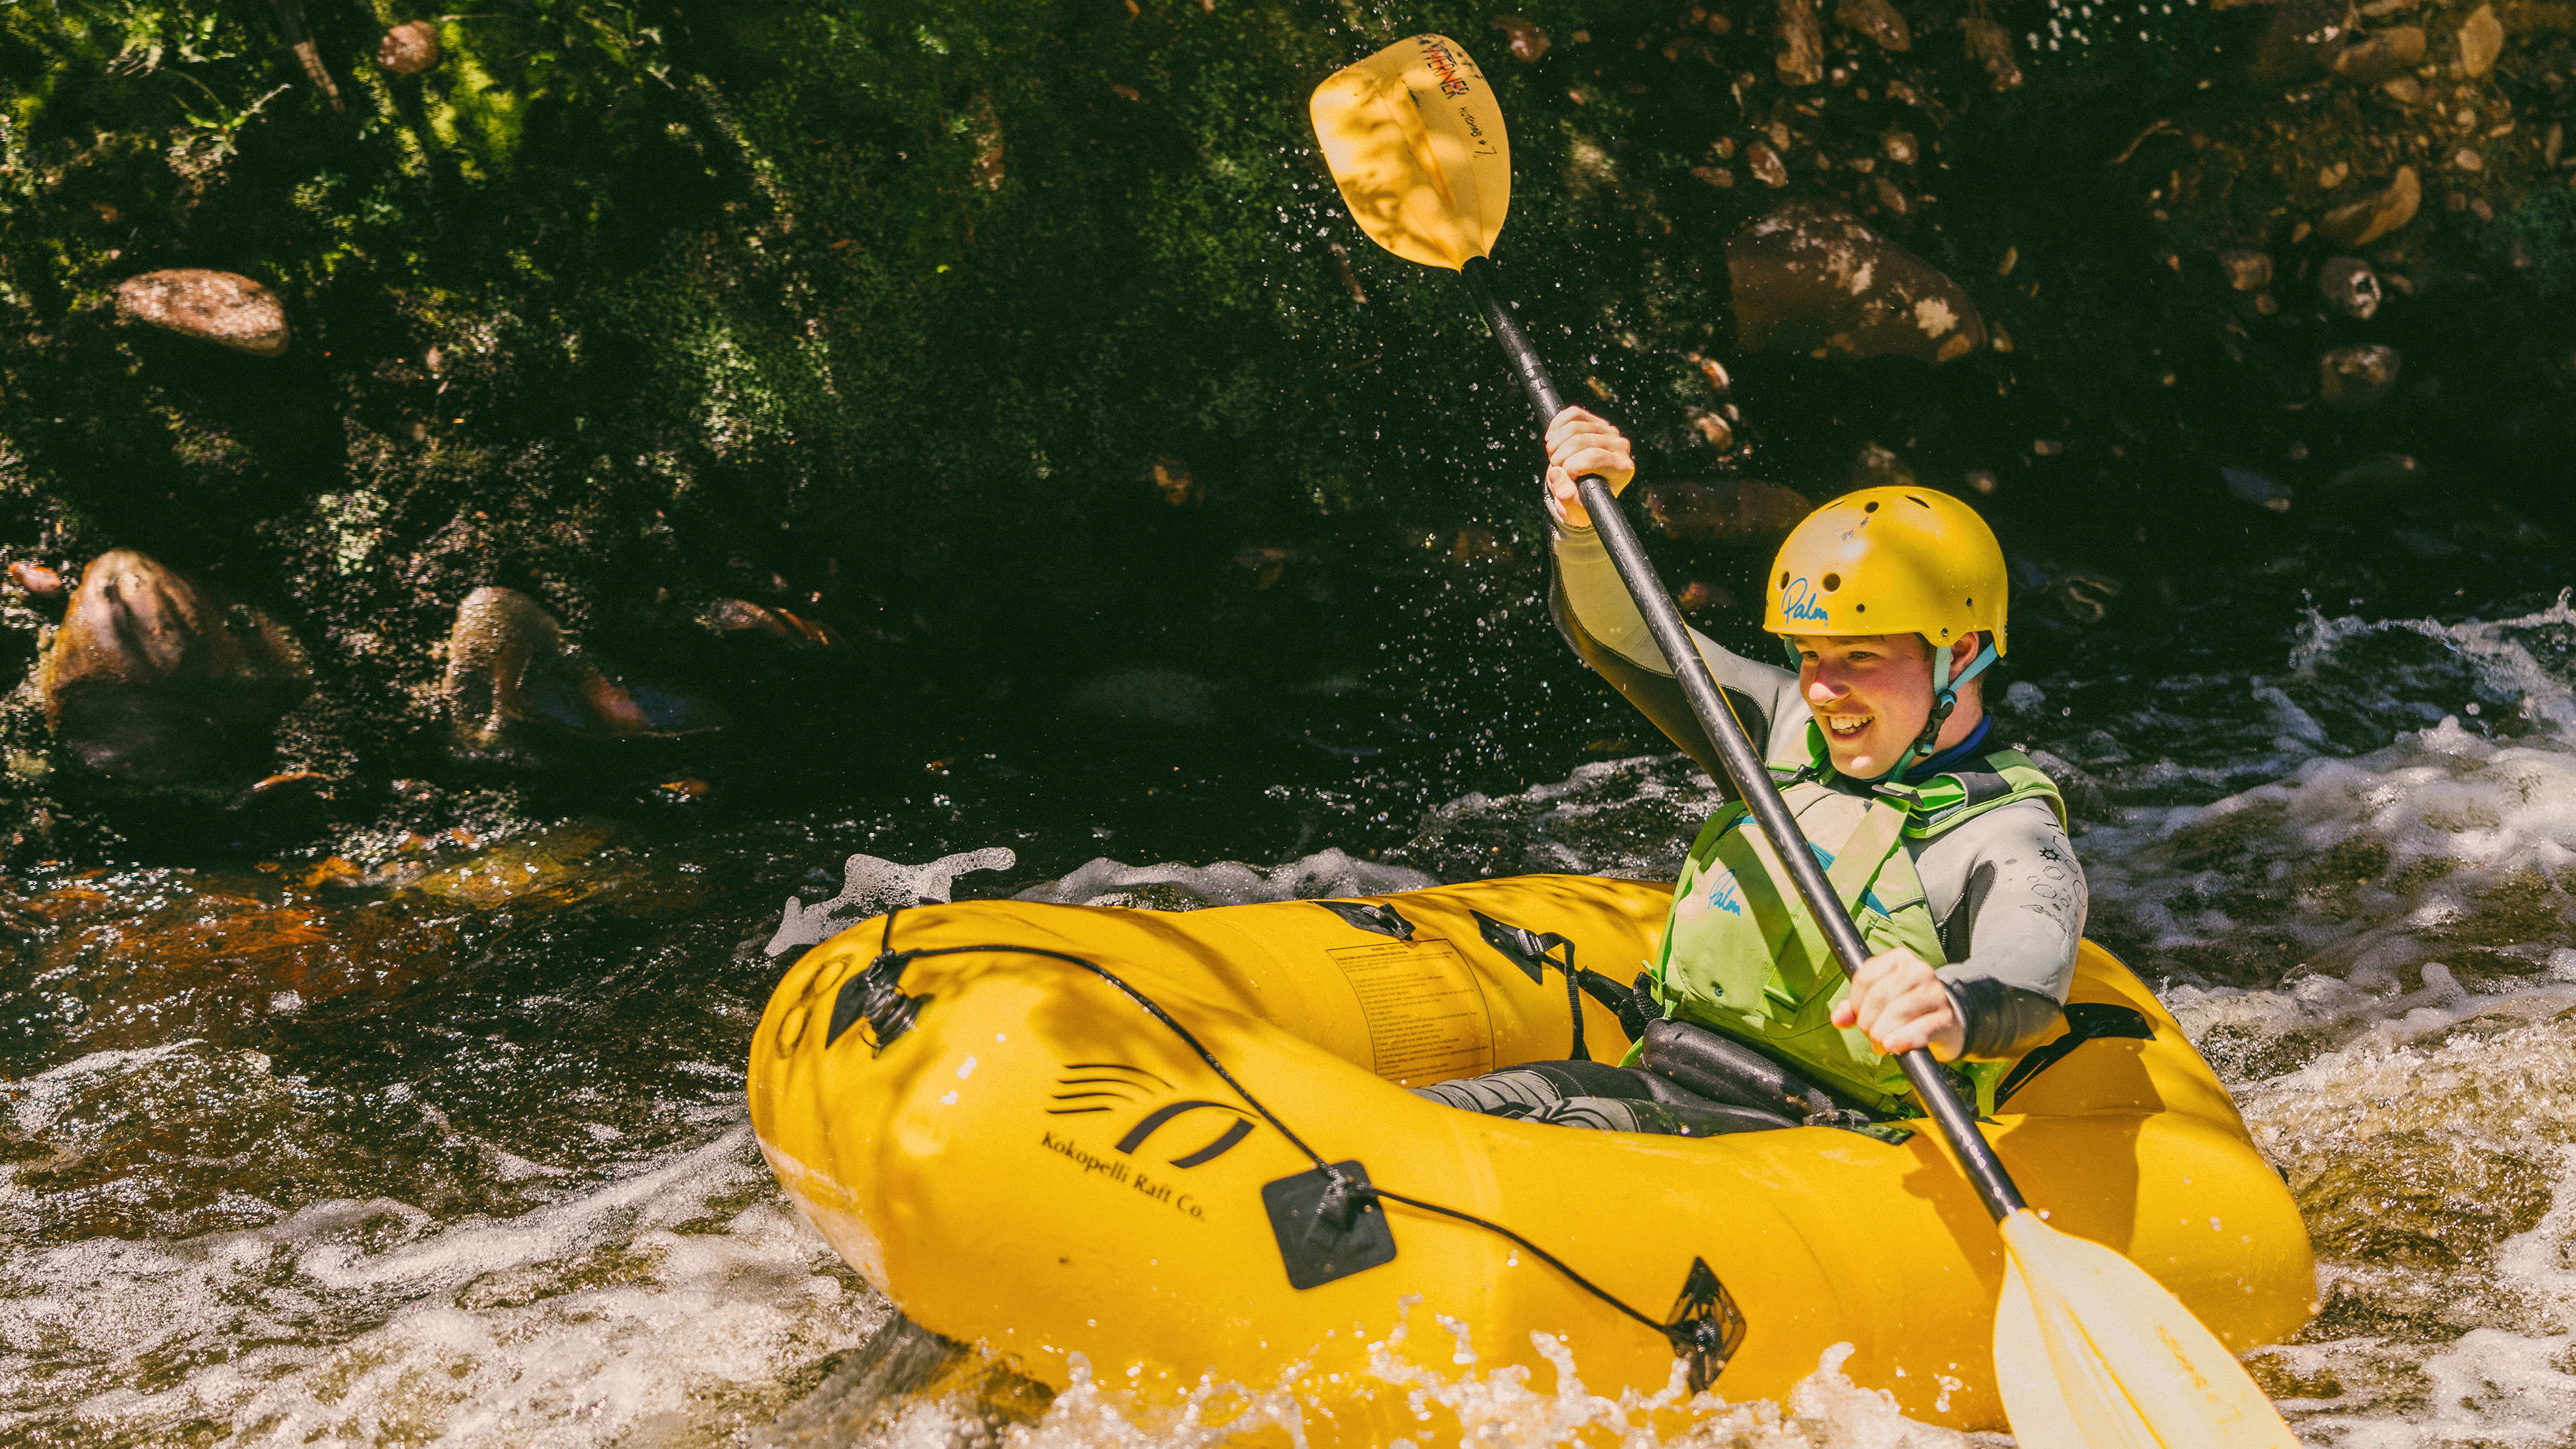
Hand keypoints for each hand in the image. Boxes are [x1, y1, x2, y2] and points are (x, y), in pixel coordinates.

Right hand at [1543, 407, 1635, 528]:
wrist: (1584, 491)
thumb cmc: (1583, 501)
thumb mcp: (1575, 509)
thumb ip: (1567, 497)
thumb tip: (1557, 474)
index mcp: (1622, 469)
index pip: (1591, 458)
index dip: (1569, 467)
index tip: (1564, 478)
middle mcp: (1620, 447)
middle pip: (1579, 440)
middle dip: (1558, 456)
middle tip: (1555, 469)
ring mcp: (1609, 431)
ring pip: (1574, 426)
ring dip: (1554, 444)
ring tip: (1554, 458)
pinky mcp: (1596, 421)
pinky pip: (1572, 414)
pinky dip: (1556, 425)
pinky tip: (1552, 440)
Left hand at [1831, 949, 1965, 1061]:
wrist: (1946, 1022)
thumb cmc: (1906, 1008)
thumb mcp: (1879, 1001)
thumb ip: (1854, 1008)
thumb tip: (1838, 1019)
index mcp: (1899, 958)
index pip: (1865, 977)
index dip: (1856, 1003)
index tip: (1859, 1016)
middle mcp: (1919, 970)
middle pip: (1879, 995)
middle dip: (1868, 1021)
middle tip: (1871, 1035)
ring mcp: (1936, 993)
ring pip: (1897, 1012)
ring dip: (1882, 1034)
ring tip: (1882, 1044)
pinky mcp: (1946, 1017)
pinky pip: (1920, 1029)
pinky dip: (1903, 1039)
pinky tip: (1893, 1046)